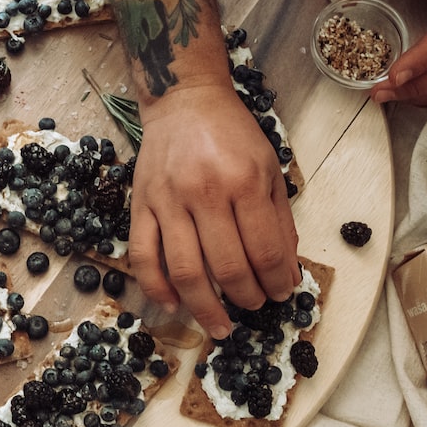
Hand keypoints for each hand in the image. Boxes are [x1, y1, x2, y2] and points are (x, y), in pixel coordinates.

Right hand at [127, 84, 298, 337]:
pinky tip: (173, 306)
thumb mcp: (269, 168)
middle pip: (227, 267)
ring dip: (205, 308)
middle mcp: (204, 192)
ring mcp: (168, 201)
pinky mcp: (140, 205)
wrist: (184, 100)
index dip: (276, 282)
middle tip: (253, 307)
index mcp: (244, 181)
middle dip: (246, 298)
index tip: (281, 294)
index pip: (264, 250)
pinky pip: (144, 257)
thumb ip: (279, 221)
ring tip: (219, 326)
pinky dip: (157, 288)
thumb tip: (286, 272)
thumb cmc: (232, 134)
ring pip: (185, 270)